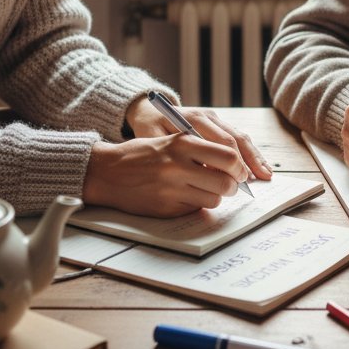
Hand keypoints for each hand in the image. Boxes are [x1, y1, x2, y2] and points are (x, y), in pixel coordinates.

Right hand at [83, 134, 253, 216]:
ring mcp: (172, 189)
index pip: (228, 155)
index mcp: (182, 143)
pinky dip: (197, 204)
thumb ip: (199, 149)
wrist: (108, 171)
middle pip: (226, 182)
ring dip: (216, 196)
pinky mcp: (166, 208)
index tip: (241, 171)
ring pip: (214, 199)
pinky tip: (186, 195)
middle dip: (233, 185)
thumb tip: (233, 163)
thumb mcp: (171, 140)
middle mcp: (178, 166)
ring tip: (207, 189)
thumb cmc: (143, 153)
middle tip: (231, 184)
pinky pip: (195, 209)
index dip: (240, 166)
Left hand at [125, 96, 271, 181]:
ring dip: (255, 156)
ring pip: (241, 136)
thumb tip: (198, 171)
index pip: (220, 140)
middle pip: (235, 138)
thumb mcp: (154, 140)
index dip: (233, 161)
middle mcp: (208, 116)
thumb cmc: (151, 129)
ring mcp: (215, 118)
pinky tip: (259, 166)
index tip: (239, 178)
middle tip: (258, 179)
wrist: (151, 110)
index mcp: (193, 119)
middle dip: (249, 160)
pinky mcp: (219, 123)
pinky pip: (239, 137)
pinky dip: (250, 153)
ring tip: (267, 174)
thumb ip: (174, 153)